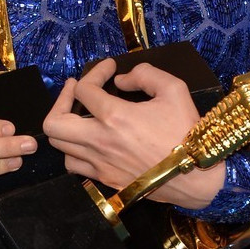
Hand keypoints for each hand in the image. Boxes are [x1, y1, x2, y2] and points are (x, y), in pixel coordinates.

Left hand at [43, 59, 224, 209]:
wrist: (196, 176)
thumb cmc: (186, 131)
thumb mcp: (174, 90)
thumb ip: (145, 74)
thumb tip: (120, 81)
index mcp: (115, 117)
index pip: (84, 89)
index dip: (94, 72)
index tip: (110, 69)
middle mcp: (99, 142)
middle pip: (53, 123)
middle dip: (60, 100)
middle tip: (77, 90)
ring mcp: (99, 164)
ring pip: (59, 146)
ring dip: (65, 125)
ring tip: (80, 114)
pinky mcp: (104, 179)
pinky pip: (74, 165)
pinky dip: (74, 148)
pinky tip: (89, 139)